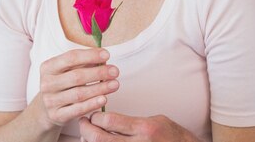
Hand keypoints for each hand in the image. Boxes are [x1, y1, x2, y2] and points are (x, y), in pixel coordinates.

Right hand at [39, 48, 119, 126]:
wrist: (47, 108)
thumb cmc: (62, 84)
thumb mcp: (68, 70)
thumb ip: (84, 63)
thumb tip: (104, 59)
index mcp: (48, 67)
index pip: (71, 57)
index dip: (91, 55)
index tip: (106, 55)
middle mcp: (47, 83)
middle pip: (77, 76)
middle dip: (99, 73)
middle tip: (115, 71)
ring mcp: (50, 101)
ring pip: (79, 94)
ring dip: (100, 88)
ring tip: (115, 84)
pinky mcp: (56, 115)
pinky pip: (77, 109)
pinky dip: (92, 104)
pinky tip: (104, 99)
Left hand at [79, 113, 199, 141]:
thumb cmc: (171, 135)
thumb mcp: (154, 120)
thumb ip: (131, 122)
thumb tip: (108, 120)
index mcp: (144, 128)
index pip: (109, 121)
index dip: (96, 117)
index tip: (93, 115)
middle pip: (100, 139)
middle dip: (86, 130)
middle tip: (83, 124)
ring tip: (87, 136)